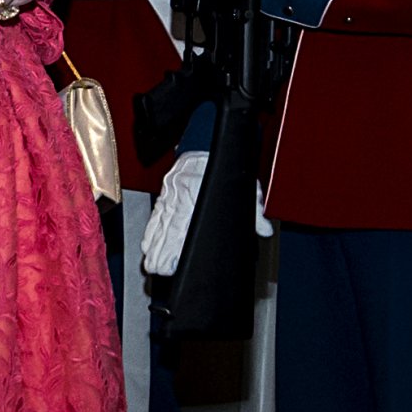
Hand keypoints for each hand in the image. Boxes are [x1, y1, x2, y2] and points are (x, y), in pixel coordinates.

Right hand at [142, 151, 273, 275]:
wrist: (201, 143)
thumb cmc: (220, 163)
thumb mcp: (243, 184)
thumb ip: (254, 209)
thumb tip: (264, 228)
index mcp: (198, 193)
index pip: (184, 224)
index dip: (174, 245)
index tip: (170, 262)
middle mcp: (180, 195)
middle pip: (168, 228)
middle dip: (160, 250)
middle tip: (155, 268)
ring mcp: (170, 194)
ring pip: (159, 223)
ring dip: (153, 244)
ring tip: (150, 263)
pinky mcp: (164, 194)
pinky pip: (155, 214)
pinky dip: (150, 230)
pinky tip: (146, 244)